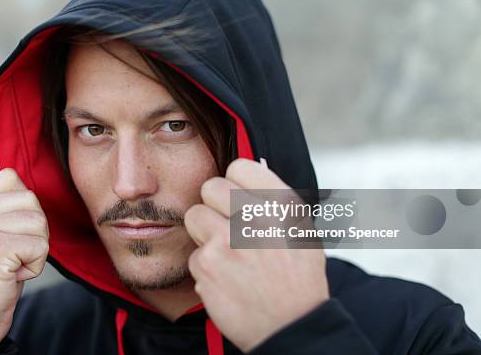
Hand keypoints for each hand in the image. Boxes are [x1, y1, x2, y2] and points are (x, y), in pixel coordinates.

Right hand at [0, 168, 49, 351]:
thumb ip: (2, 209)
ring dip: (35, 249)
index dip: (24, 207)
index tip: (9, 235)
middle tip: (12, 255)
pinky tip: (13, 275)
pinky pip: (41, 245)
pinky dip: (36, 265)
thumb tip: (33, 190)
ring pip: (39, 221)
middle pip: (30, 199)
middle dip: (33, 230)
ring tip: (11, 265)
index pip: (11, 178)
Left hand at [184, 158, 327, 352]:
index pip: (239, 167)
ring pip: (194, 216)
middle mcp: (255, 217)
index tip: (238, 196)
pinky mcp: (207, 265)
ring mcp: (228, 241)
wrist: (290, 326)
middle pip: (210, 187)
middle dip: (214, 205)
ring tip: (226, 252)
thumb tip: (241, 176)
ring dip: (205, 233)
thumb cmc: (297, 278)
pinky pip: (193, 253)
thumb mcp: (300, 230)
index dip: (235, 182)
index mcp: (281, 204)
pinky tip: (225, 277)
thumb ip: (272, 200)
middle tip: (227, 224)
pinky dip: (205, 267)